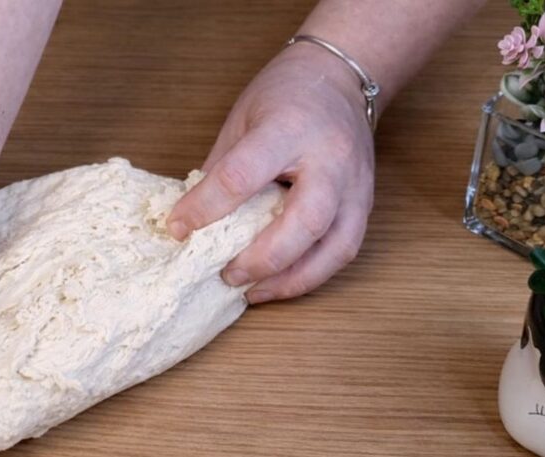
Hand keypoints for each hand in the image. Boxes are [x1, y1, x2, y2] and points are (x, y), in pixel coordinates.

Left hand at [167, 43, 374, 303]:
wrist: (341, 77)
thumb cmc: (283, 96)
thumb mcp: (240, 120)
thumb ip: (221, 171)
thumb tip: (192, 223)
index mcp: (288, 128)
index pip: (242, 176)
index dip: (205, 208)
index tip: (177, 229)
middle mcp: (330, 159)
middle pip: (304, 222)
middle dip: (261, 258)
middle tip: (226, 274)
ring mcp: (356, 185)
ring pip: (334, 247)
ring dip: (290, 279)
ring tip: (251, 291)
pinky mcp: (366, 204)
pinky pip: (343, 251)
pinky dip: (310, 275)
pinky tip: (278, 283)